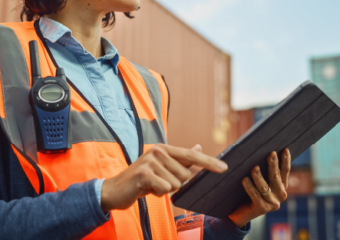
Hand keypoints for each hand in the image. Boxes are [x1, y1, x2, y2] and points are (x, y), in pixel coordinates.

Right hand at [100, 144, 227, 211]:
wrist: (115, 190)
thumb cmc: (142, 180)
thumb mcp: (162, 168)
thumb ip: (181, 159)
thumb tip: (199, 146)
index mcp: (165, 149)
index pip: (192, 155)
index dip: (209, 162)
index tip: (224, 168)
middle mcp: (158, 151)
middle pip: (185, 175)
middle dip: (175, 184)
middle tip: (158, 182)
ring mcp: (150, 161)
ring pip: (176, 184)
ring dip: (164, 190)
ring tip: (151, 186)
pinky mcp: (144, 173)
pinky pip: (165, 189)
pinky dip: (157, 194)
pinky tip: (146, 190)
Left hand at [228, 149, 290, 227]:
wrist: (241, 213)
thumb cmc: (249, 191)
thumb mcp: (259, 180)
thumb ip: (262, 169)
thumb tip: (257, 150)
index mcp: (281, 186)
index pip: (285, 171)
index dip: (286, 160)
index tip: (285, 149)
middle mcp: (280, 195)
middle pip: (275, 177)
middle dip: (273, 165)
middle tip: (271, 153)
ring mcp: (272, 203)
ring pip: (264, 187)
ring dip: (259, 177)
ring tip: (254, 168)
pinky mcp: (262, 209)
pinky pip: (255, 195)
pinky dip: (249, 187)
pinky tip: (244, 180)